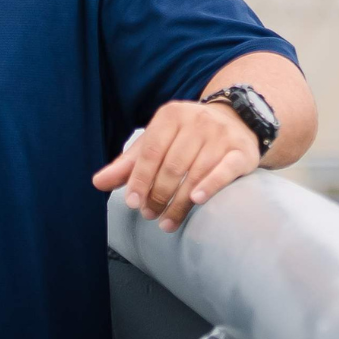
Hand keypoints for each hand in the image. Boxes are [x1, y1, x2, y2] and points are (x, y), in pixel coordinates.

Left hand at [91, 99, 260, 231]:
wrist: (235, 121)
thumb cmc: (186, 137)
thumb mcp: (155, 143)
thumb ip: (128, 164)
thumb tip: (97, 183)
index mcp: (170, 116)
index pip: (151, 151)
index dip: (140, 179)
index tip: (133, 203)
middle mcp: (197, 121)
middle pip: (172, 165)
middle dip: (158, 195)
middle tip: (150, 215)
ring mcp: (221, 135)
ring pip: (195, 173)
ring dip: (179, 202)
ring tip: (167, 222)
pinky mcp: (241, 151)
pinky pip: (225, 170)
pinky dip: (210, 185)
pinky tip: (197, 200)